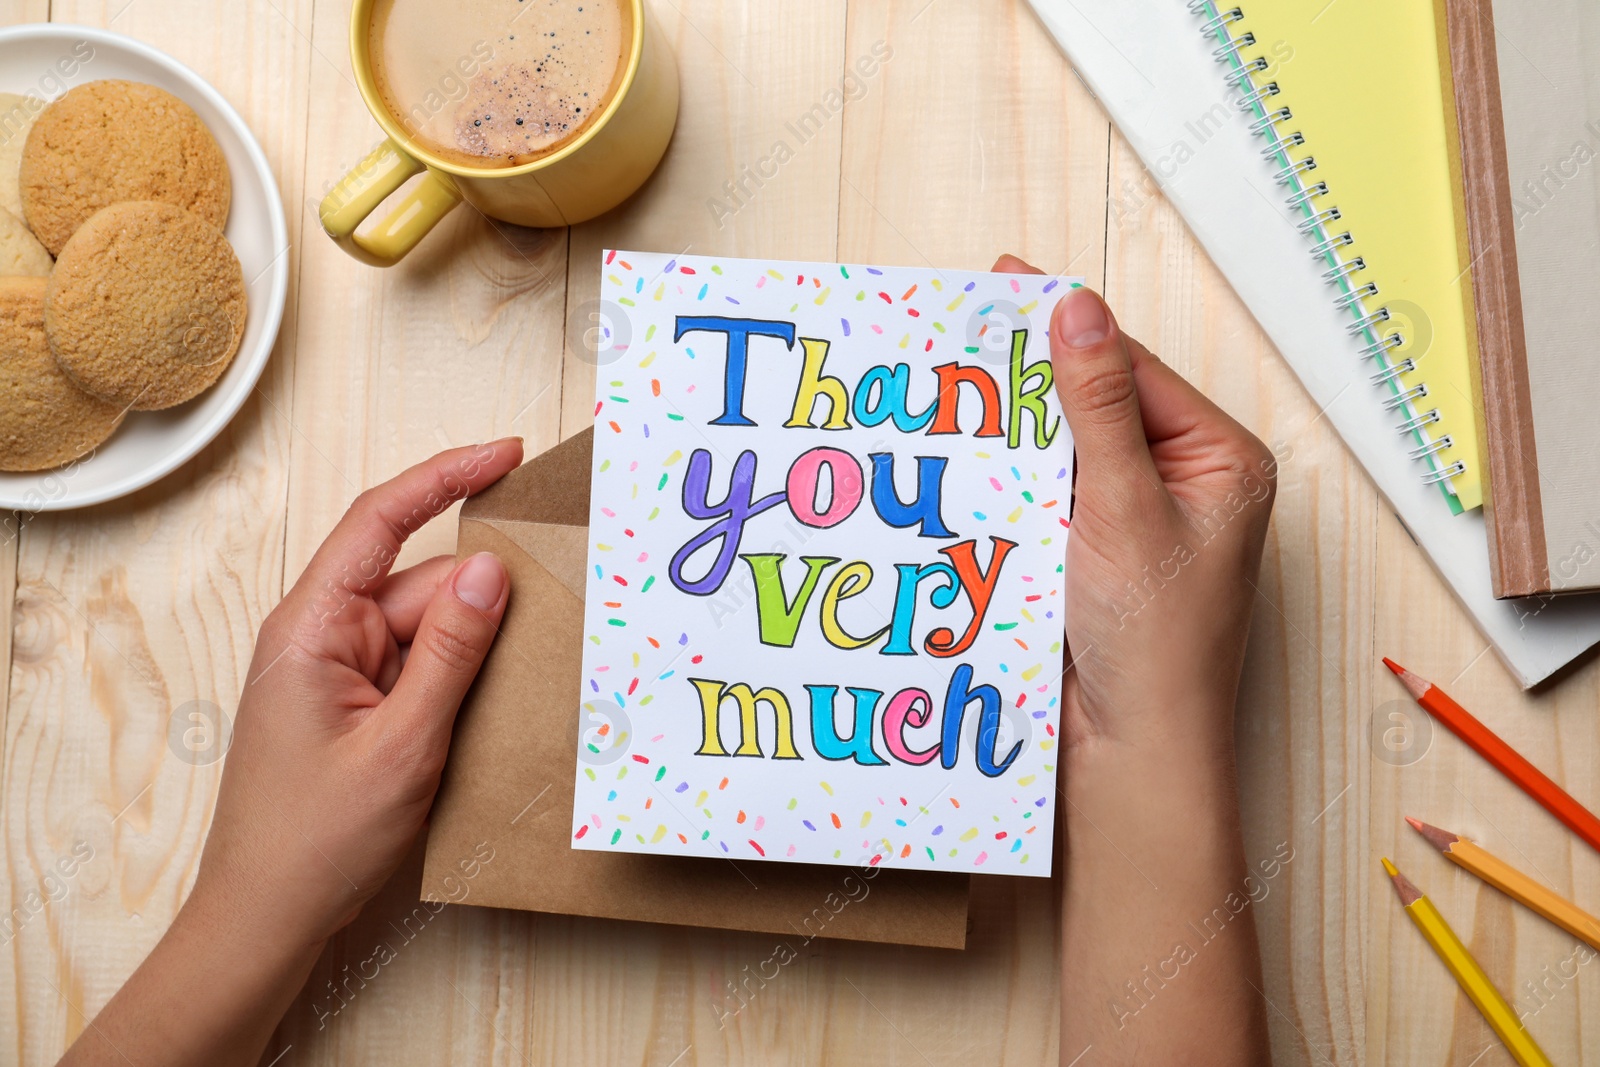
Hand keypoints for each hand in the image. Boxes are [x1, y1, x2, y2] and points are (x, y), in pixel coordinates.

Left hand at [193, 438, 522, 949]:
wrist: (266, 920)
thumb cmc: (314, 840)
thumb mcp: (402, 743)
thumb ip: (451, 651)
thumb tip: (490, 569)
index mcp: (313, 627)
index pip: (381, 521)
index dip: (444, 477)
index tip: (504, 453)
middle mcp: (322, 636)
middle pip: (422, 586)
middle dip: (483, 604)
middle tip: (550, 622)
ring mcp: (338, 672)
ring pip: (429, 631)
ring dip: (474, 655)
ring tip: (511, 694)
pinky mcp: (355, 704)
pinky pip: (420, 670)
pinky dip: (458, 683)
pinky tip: (486, 715)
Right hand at [993, 257, 1273, 1064]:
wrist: (1128, 756)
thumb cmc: (1155, 644)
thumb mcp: (1124, 507)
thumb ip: (1098, 406)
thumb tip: (1078, 310)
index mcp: (1221, 461)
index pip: (1135, 370)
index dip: (1068, 329)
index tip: (1004, 284)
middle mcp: (1185, 484)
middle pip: (1099, 404)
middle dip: (1033, 376)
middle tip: (963, 330)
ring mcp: (1135, 522)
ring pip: (1065, 450)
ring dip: (1013, 428)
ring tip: (951, 387)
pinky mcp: (1092, 557)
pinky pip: (1046, 495)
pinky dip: (1008, 477)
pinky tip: (964, 457)